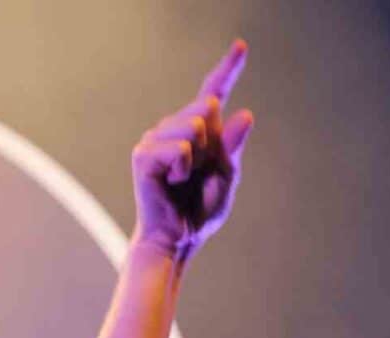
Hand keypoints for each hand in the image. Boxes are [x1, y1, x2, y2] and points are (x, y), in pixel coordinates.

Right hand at [132, 40, 255, 258]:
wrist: (177, 239)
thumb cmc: (200, 211)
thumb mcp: (226, 177)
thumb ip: (233, 147)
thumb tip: (246, 114)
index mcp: (199, 131)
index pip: (213, 92)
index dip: (228, 68)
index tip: (242, 45)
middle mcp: (175, 127)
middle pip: (206, 109)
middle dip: (212, 144)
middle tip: (197, 174)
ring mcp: (156, 138)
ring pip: (193, 126)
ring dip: (198, 157)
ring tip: (183, 179)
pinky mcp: (143, 154)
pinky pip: (179, 148)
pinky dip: (183, 168)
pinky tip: (171, 182)